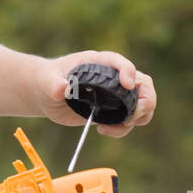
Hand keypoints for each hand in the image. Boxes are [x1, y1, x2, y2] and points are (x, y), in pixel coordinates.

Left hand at [34, 50, 156, 136]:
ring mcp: (116, 94)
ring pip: (143, 102)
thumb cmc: (47, 80)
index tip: (127, 84)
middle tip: (133, 115)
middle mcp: (112, 77)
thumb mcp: (47, 81)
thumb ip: (53, 84)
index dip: (128, 71)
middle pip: (143, 82)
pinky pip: (130, 119)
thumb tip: (61, 88)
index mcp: (98, 63)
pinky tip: (103, 130)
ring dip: (140, 116)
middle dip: (145, 99)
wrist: (47, 95)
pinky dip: (124, 128)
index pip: (119, 62)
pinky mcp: (113, 110)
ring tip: (122, 125)